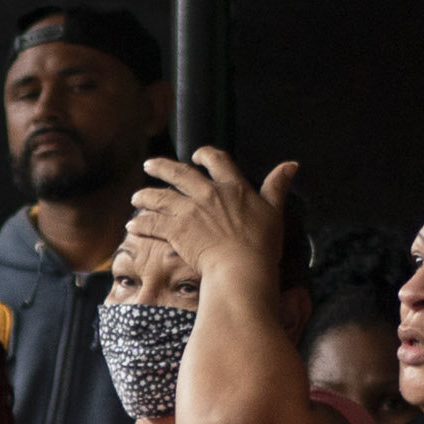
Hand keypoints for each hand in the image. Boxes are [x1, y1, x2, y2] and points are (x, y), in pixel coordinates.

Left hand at [129, 146, 304, 290]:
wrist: (242, 268)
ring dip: (146, 196)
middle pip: (179, 173)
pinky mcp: (176, 230)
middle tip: (149, 165)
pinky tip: (131, 226)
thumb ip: (278, 187)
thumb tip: (292, 164)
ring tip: (136, 197)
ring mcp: (190, 211)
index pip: (217, 161)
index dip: (205, 155)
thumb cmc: (262, 245)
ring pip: (161, 197)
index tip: (196, 156)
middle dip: (162, 167)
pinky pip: (152, 222)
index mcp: (233, 187)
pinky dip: (141, 223)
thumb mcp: (275, 212)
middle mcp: (208, 193)